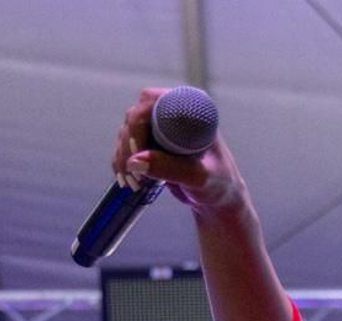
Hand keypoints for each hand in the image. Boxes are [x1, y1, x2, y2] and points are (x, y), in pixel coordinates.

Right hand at [113, 87, 246, 212]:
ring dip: (122, 156)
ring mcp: (159, 128)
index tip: (136, 150)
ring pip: (127, 132)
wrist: (218, 198)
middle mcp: (172, 114)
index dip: (138, 122)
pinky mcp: (151, 144)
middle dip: (128, 145)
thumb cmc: (219, 183)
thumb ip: (170, 169)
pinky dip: (122, 163)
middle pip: (135, 116)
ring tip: (133, 183)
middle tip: (132, 173)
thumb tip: (134, 161)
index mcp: (189, 111)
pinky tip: (126, 180)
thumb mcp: (198, 177)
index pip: (153, 101)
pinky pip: (127, 148)